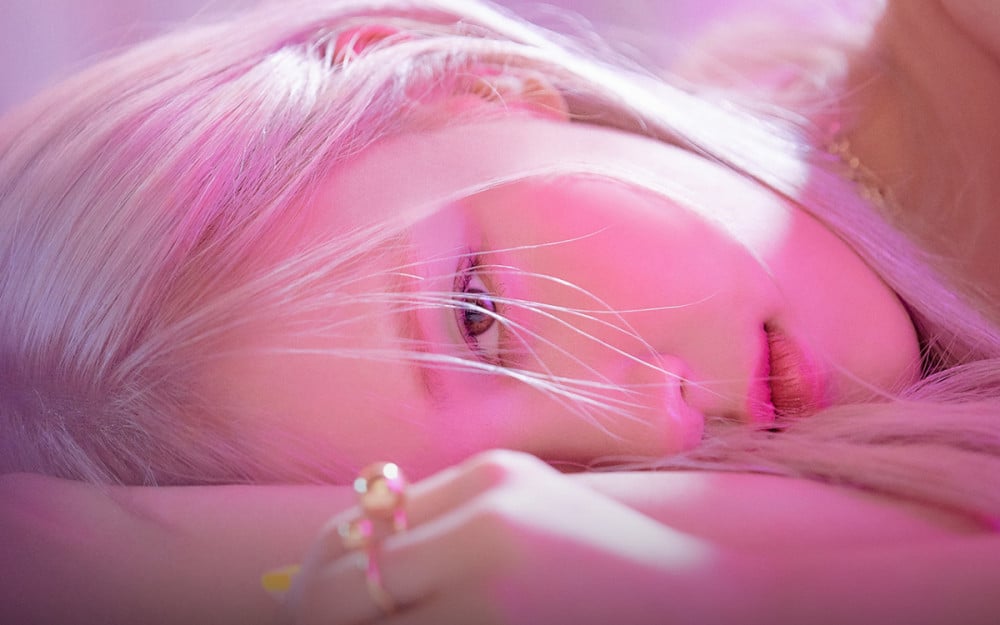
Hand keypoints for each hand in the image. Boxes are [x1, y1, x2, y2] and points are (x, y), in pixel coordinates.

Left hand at [284, 450, 738, 624]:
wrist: (712, 589)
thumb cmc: (617, 554)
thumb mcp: (531, 510)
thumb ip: (452, 516)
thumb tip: (361, 546)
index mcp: (489, 474)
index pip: (356, 529)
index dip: (316, 578)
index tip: (305, 603)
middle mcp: (485, 519)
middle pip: (341, 587)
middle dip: (310, 615)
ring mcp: (495, 584)